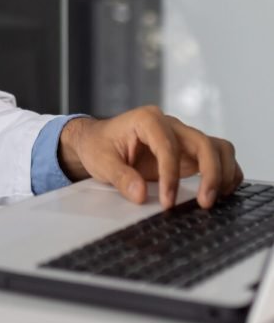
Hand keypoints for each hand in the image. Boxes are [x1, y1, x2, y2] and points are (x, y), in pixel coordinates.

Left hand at [58, 106, 242, 209]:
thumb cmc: (99, 146)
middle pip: (203, 143)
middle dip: (210, 174)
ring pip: (218, 147)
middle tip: (204, 203)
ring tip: (214, 199)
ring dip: (223, 172)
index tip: (167, 202)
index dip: (171, 175)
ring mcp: (181, 137)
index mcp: (147, 119)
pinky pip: (217, 156)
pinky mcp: (188, 151)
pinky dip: (225, 173)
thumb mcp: (101, 161)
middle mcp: (169, 124)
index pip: (169, 146)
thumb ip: (120, 177)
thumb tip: (140, 194)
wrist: (96, 141)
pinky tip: (218, 193)